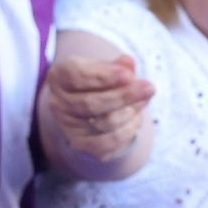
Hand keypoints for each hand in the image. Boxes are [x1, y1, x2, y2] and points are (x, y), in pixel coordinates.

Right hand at [38, 50, 151, 171]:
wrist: (87, 110)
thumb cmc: (97, 82)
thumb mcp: (105, 68)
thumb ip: (117, 65)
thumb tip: (128, 63)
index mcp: (59, 77)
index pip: (76, 77)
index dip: (103, 76)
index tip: (128, 74)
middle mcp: (58, 103)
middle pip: (91, 103)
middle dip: (124, 96)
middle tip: (149, 87)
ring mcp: (69, 126)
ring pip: (105, 122)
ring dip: (130, 111)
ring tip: (145, 99)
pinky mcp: (82, 144)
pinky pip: (111, 140)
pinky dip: (129, 129)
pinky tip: (135, 118)